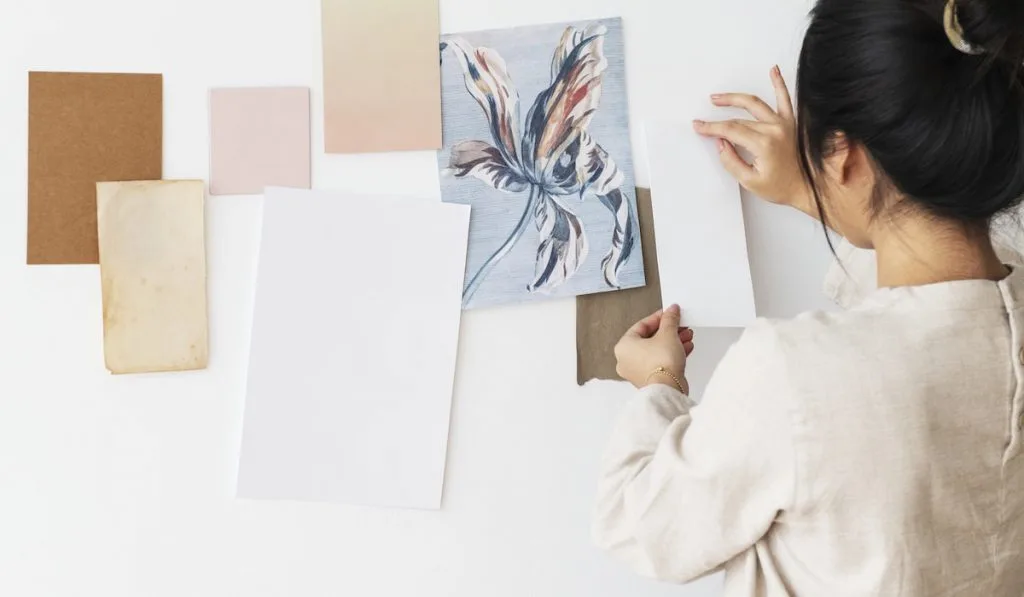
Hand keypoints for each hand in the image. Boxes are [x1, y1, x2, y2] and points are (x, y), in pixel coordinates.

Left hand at [614, 305, 693, 393]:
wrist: (668, 389)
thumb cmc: (661, 364)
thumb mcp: (668, 334)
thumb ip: (670, 319)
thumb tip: (671, 311)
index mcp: (623, 346)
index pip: (641, 326)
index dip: (658, 317)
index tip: (669, 313)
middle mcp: (626, 360)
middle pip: (650, 339)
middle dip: (669, 331)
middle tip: (679, 325)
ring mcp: (637, 372)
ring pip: (657, 351)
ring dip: (673, 342)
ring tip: (686, 335)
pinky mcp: (649, 380)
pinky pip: (660, 362)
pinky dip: (672, 355)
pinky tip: (686, 348)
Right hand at [692, 66, 812, 215]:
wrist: (807, 187)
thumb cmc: (781, 187)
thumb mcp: (750, 181)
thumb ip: (732, 161)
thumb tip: (720, 144)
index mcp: (764, 144)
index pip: (730, 130)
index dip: (712, 127)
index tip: (699, 126)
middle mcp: (774, 129)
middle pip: (739, 119)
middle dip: (718, 119)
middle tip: (704, 119)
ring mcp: (784, 124)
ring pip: (755, 104)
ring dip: (735, 98)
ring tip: (719, 98)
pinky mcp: (790, 123)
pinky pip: (785, 99)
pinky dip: (779, 83)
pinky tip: (773, 70)